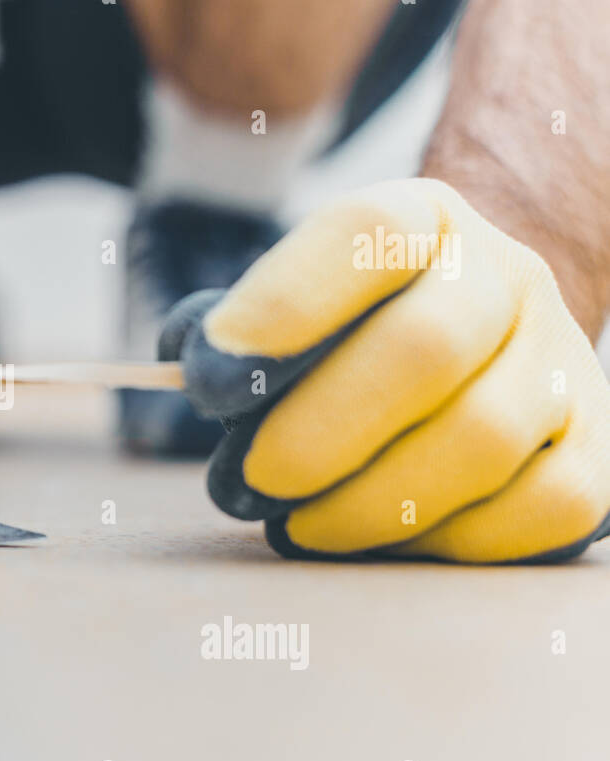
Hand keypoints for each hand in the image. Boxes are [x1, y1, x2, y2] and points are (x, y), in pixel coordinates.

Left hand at [160, 178, 609, 562]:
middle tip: (249, 481)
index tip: (210, 380)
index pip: (365, 237)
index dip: (282, 309)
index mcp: (425, 220)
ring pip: (483, 441)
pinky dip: (451, 540)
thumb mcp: (300, 297)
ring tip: (297, 524)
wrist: (483, 329)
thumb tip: (192, 368)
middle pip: (426, 349)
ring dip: (369, 504)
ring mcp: (564, 358)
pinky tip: (387, 539)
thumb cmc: (357, 328)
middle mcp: (508, 276)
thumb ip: (242, 328)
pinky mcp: (597, 444)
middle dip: (317, 435)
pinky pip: (546, 508)